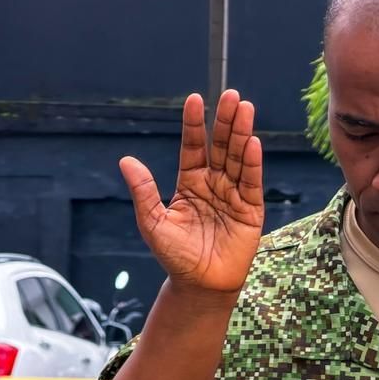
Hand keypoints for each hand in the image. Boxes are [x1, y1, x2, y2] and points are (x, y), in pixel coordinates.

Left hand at [121, 90, 263, 299]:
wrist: (198, 285)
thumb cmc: (174, 255)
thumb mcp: (153, 222)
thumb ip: (143, 192)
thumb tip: (126, 161)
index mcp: (189, 184)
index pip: (193, 147)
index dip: (194, 125)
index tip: (195, 100)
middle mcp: (213, 184)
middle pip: (220, 146)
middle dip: (225, 121)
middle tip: (230, 94)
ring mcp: (233, 194)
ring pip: (238, 158)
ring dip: (241, 133)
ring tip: (244, 108)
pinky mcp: (251, 209)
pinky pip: (252, 182)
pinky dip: (252, 163)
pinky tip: (252, 142)